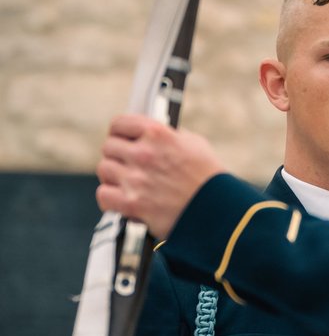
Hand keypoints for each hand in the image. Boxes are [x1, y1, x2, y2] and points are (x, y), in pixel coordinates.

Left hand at [96, 114, 226, 237]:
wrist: (218, 212)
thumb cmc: (209, 179)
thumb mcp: (195, 144)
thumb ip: (169, 136)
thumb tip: (151, 136)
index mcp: (159, 134)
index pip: (119, 124)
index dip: (119, 132)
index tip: (121, 138)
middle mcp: (144, 154)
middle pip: (109, 147)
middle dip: (118, 156)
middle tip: (127, 164)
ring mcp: (136, 179)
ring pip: (105, 170)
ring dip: (114, 176)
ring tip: (128, 183)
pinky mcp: (132, 203)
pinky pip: (104, 194)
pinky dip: (110, 198)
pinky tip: (122, 199)